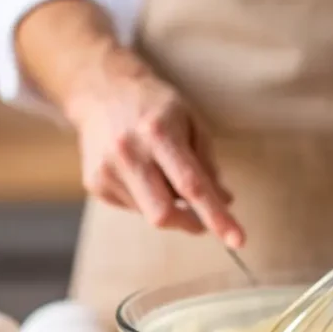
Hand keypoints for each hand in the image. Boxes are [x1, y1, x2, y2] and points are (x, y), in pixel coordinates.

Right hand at [64, 49, 243, 247]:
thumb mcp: (191, 122)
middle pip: (163, 212)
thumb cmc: (155, 106)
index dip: (217, 216)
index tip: (238, 240)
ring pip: (149, 214)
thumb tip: (224, 201)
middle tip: (202, 218)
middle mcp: (129, 152)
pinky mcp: (94, 182)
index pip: (192, 185)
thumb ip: (207, 163)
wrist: (101, 91)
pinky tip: (142, 174)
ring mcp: (107, 169)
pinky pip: (133, 208)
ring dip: (168, 206)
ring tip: (163, 174)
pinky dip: (147, 200)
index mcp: (159, 132)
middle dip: (189, 222)